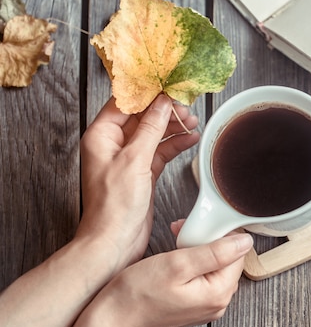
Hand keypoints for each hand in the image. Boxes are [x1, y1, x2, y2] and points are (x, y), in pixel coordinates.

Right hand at [69, 232, 253, 326]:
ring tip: (176, 242)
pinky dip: (191, 262)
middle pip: (227, 259)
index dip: (220, 232)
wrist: (111, 319)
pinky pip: (202, 276)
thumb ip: (214, 252)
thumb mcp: (177, 264)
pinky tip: (174, 257)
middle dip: (207, 239)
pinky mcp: (193, 305)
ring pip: (214, 265)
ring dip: (197, 249)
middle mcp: (217, 303)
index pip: (238, 252)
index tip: (199, 225)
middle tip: (183, 232)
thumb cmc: (136, 295)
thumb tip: (245, 241)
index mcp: (218, 293)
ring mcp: (205, 305)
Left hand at [77, 95, 199, 269]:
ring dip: (173, 127)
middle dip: (164, 111)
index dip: (146, 93)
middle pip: (142, 117)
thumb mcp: (134, 161)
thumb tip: (162, 103)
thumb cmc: (114, 206)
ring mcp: (129, 158)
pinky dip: (176, 144)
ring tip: (192, 121)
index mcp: (101, 136)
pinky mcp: (143, 172)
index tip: (168, 85)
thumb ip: (150, 129)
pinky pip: (161, 151)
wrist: (115, 242)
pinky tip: (191, 139)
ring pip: (154, 133)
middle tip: (185, 107)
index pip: (124, 103)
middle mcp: (114, 145)